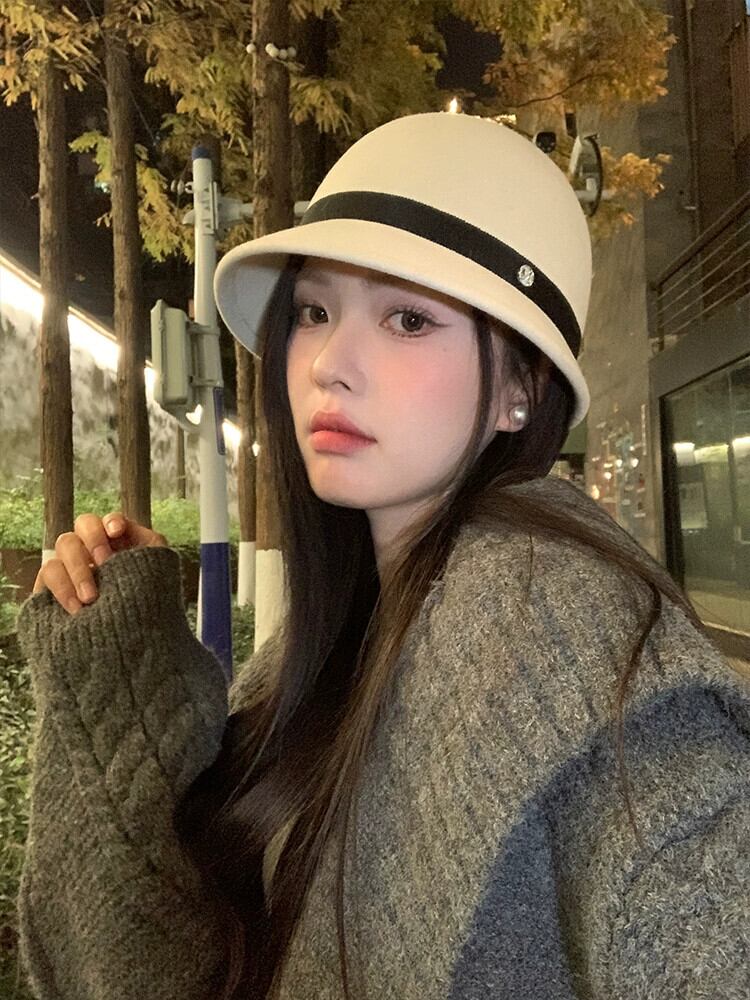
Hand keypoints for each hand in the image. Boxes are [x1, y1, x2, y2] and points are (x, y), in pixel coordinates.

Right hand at [33, 513, 167, 614]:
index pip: (111, 520)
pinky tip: (77, 609)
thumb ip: (148, 549)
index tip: (117, 532)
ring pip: (64, 544)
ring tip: (91, 599)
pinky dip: (62, 588)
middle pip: (84, 524)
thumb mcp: (156, 575)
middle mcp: (92, 549)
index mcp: (119, 544)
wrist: (129, 649)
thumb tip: (122, 529)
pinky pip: (48, 573)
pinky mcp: (51, 585)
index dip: (111, 521)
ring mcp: (71, 566)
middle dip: (94, 540)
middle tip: (104, 563)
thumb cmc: (146, 609)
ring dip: (78, 568)